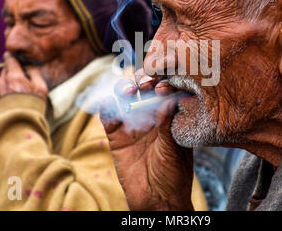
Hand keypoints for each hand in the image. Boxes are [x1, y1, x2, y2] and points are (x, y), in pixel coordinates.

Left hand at [0, 52, 47, 111]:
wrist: (20, 126)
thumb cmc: (33, 106)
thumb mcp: (41, 88)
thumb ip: (35, 73)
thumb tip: (29, 65)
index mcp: (14, 78)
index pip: (10, 60)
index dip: (12, 57)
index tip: (12, 56)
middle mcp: (1, 83)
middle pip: (4, 72)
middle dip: (11, 73)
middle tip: (19, 80)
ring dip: (4, 84)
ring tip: (14, 94)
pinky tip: (8, 102)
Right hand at [99, 69, 193, 210]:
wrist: (156, 200)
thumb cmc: (173, 174)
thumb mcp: (175, 149)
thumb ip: (168, 125)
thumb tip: (169, 101)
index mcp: (170, 115)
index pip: (165, 89)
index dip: (163, 82)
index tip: (163, 85)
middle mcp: (151, 114)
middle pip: (143, 88)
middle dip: (143, 80)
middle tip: (144, 83)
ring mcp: (133, 123)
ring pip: (125, 96)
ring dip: (124, 88)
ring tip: (129, 90)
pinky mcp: (116, 134)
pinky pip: (108, 115)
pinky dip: (106, 106)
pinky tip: (110, 102)